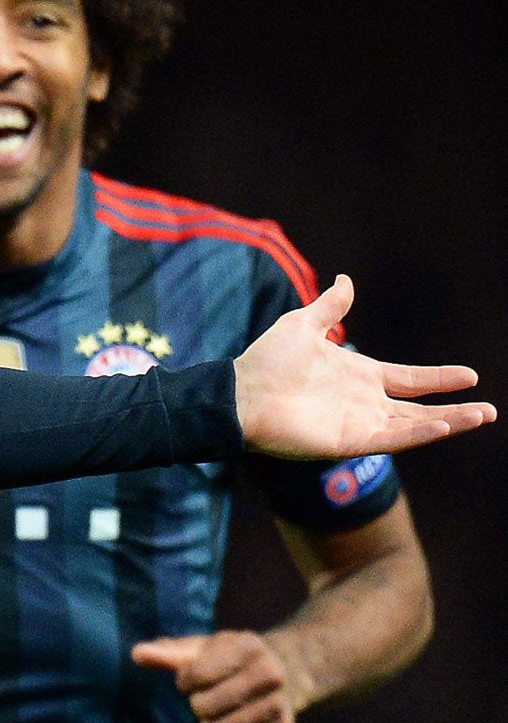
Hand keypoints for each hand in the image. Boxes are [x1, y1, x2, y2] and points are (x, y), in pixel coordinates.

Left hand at [131, 630, 300, 722]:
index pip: (195, 675)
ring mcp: (279, 704)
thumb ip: (169, 652)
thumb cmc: (232, 659)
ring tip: (218, 713)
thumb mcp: (204, 648)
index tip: (191, 679)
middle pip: (203, 706)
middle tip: (209, 697)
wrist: (288, 673)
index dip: (184, 681)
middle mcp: (270, 674)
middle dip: (197, 704)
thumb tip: (136, 654)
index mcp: (249, 647)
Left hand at [234, 276, 493, 457]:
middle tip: (490, 410)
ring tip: (482, 416)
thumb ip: (330, 308)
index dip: (439, 379)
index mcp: (358, 376)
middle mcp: (363, 403)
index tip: (470, 375)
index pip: (409, 380)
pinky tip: (444, 426)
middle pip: (420, 408)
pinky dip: (418, 434)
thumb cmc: (265, 361)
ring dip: (449, 423)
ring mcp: (357, 424)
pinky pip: (390, 440)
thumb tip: (346, 281)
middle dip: (455, 408)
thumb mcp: (303, 325)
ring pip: (413, 426)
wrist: (239, 394)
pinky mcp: (347, 442)